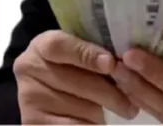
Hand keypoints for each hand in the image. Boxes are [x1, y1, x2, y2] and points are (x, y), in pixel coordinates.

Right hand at [13, 30, 138, 123]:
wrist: (46, 93)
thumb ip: (94, 53)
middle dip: (110, 91)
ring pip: (79, 107)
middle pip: (75, 80)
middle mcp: (29, 69)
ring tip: (123, 108)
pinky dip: (92, 124)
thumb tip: (126, 62)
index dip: (86, 54)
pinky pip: (74, 125)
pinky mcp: (33, 123)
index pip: (60, 46)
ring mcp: (29, 98)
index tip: (111, 63)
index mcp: (41, 45)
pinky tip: (102, 120)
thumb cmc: (72, 67)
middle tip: (133, 98)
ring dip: (105, 110)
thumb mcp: (78, 54)